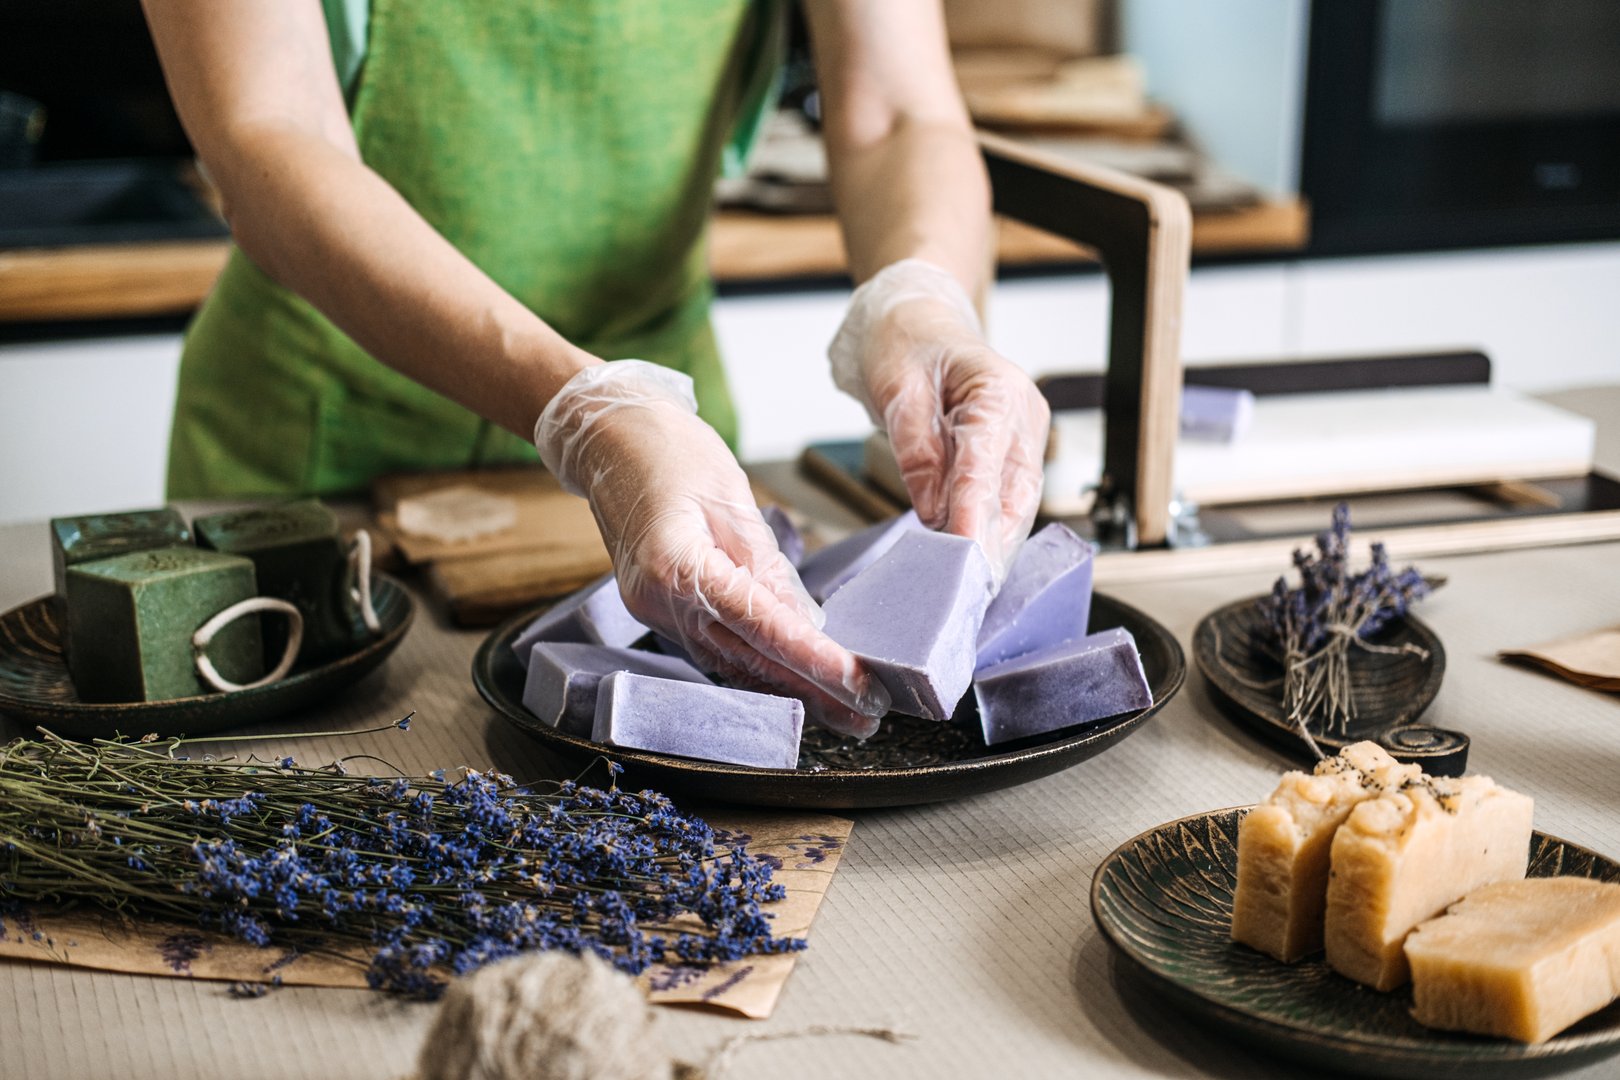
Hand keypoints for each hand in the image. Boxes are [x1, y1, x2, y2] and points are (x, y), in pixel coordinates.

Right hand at [535, 361, 890, 736]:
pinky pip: (712, 648)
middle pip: (747, 661)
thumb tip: (806, 623)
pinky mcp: (655, 608)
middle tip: (866, 716)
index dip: (815, 663)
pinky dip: (754, 666)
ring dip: (787, 689)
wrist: (606, 436)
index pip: (762, 629)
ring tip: (841, 709)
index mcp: (677, 566)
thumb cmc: (668, 449)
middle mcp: (659, 601)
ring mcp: (653, 610)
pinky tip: (791, 682)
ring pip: (730, 665)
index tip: (860, 685)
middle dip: (812, 693)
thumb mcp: (733, 498)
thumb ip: (767, 567)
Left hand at [830, 259, 1049, 574]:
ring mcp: (1025, 439)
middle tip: (965, 594)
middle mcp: (1024, 416)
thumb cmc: (905, 344)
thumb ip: (916, 449)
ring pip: (1018, 508)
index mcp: (998, 390)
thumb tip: (931, 510)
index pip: (987, 465)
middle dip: (992, 548)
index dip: (975, 516)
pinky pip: (1008, 504)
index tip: (963, 558)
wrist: (917, 323)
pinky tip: (971, 567)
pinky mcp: (1015, 457)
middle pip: (1016, 496)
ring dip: (994, 550)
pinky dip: (990, 536)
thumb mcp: (896, 389)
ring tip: (967, 593)